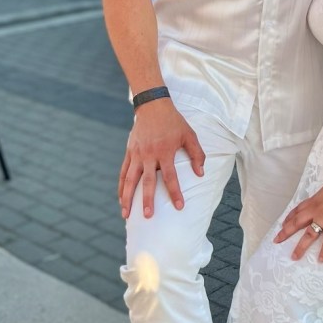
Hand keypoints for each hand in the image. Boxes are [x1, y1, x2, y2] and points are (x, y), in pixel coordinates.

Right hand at [118, 100, 204, 218]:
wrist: (152, 106)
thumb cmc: (174, 122)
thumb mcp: (189, 135)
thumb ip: (197, 154)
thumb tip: (200, 173)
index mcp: (164, 151)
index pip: (170, 176)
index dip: (175, 192)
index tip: (178, 207)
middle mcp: (148, 154)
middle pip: (146, 181)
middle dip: (146, 200)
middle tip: (148, 216)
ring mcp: (136, 154)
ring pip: (129, 179)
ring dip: (127, 198)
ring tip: (126, 215)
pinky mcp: (129, 152)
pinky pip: (123, 172)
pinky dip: (121, 187)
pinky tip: (121, 199)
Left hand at [273, 175, 322, 263]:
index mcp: (314, 200)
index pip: (298, 210)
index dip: (290, 217)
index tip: (283, 223)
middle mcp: (315, 211)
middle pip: (296, 222)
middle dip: (285, 232)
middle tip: (277, 240)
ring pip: (309, 235)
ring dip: (300, 246)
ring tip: (294, 257)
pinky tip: (320, 259)